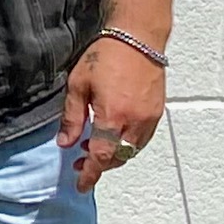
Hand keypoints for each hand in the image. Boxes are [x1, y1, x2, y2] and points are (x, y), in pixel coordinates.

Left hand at [60, 34, 166, 188]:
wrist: (138, 38)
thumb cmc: (105, 56)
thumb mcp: (78, 85)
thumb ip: (72, 117)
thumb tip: (65, 143)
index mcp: (113, 117)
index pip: (101, 156)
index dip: (90, 174)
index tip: (81, 185)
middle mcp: (135, 122)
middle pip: (118, 157)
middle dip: (100, 165)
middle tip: (81, 161)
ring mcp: (149, 118)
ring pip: (132, 150)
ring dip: (114, 154)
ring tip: (93, 145)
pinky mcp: (157, 112)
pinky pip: (142, 139)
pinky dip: (127, 144)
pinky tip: (113, 134)